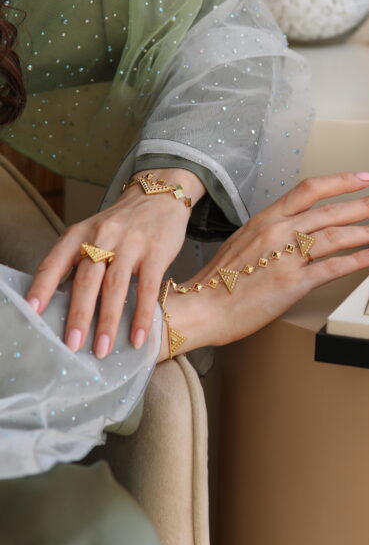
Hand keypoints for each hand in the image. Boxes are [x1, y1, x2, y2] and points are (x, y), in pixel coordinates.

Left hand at [26, 168, 204, 357]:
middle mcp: (102, 236)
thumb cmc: (122, 224)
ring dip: (107, 321)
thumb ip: (78, 262)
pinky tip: (137, 337)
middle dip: (77, 316)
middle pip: (86, 280)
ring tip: (101, 349)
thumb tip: (60, 303)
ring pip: (114, 286)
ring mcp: (130, 243)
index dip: (42, 287)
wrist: (160, 195)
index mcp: (80, 233)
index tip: (32, 313)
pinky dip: (142, 315)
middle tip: (71, 346)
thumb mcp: (93, 233)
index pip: (55, 262)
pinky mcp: (156, 251)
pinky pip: (147, 287)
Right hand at [157, 172, 368, 360]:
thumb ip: (270, 233)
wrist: (200, 308)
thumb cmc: (218, 280)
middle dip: (367, 202)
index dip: (341, 181)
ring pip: (337, 236)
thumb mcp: (243, 242)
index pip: (310, 189)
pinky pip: (333, 268)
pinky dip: (357, 260)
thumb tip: (294, 231)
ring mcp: (287, 257)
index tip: (365, 176)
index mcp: (266, 218)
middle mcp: (279, 231)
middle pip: (331, 210)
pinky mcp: (292, 283)